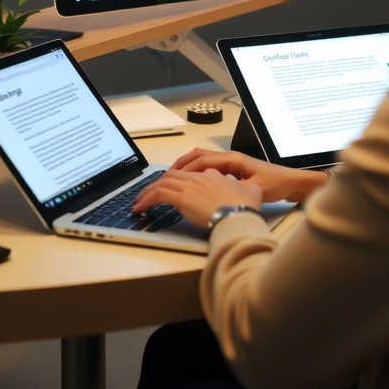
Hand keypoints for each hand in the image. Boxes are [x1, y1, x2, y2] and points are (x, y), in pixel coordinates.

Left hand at [132, 167, 261, 228]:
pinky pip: (158, 195)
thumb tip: (246, 189)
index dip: (177, 180)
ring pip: (161, 184)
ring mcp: (189, 186)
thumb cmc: (245, 207)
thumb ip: (244, 189)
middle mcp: (198, 177)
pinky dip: (146, 200)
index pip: (189, 174)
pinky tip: (141, 209)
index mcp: (212, 174)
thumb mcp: (249, 192)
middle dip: (156, 184)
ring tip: (139, 203)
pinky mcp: (182, 198)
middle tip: (147, 194)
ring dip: (147, 193)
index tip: (171, 188)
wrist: (240, 214)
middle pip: (170, 176)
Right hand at [170, 147, 326, 203]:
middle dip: (180, 165)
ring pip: (202, 160)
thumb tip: (216, 193)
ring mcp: (231, 162)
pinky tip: (192, 181)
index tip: (172, 177)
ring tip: (172, 177)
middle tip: (165, 177)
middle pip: (198, 156)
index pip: (203, 160)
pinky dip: (196, 171)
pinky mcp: (233, 169)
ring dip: (187, 167)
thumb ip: (235, 191)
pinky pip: (209, 166)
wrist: (292, 182)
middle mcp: (230, 158)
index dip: (185, 169)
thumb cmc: (276, 184)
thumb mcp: (254, 190)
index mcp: (233, 160)